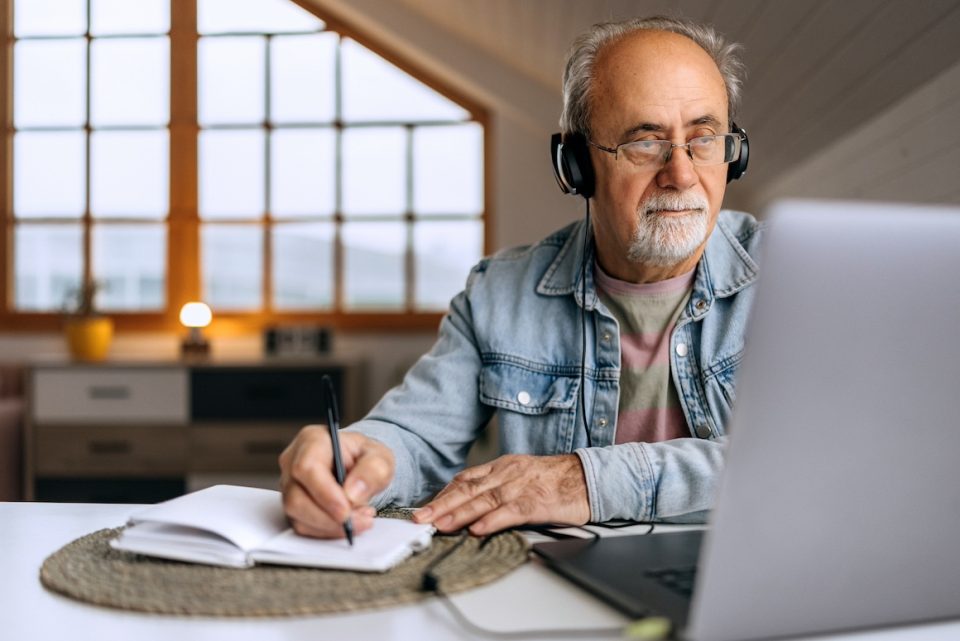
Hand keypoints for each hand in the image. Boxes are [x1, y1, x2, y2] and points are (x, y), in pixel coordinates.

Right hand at [279, 426, 394, 538]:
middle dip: (329, 518)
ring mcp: (290, 485)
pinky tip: (349, 521)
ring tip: (361, 518)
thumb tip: (353, 493)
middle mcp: (293, 461)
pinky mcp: (293, 506)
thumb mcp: (380, 458)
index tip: (346, 511)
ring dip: (331, 526)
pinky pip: (303, 526)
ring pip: (297, 516)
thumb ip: (373, 470)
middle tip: (360, 521)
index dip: (324, 493)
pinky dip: (328, 530)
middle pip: (296, 497)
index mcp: (313, 440)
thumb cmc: (366, 458)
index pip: (307, 468)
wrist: (361, 468)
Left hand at [413, 454, 589, 535]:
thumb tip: (470, 507)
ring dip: (459, 514)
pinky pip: (511, 511)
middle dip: (442, 505)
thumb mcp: (521, 475)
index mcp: (503, 466)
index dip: (444, 494)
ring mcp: (522, 487)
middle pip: (468, 489)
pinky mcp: (537, 502)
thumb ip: (496, 487)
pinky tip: (477, 530)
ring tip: (440, 525)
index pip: (465, 479)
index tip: (426, 508)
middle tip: (421, 518)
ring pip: (484, 500)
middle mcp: (508, 474)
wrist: (589, 478)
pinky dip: (492, 521)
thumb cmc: (556, 480)